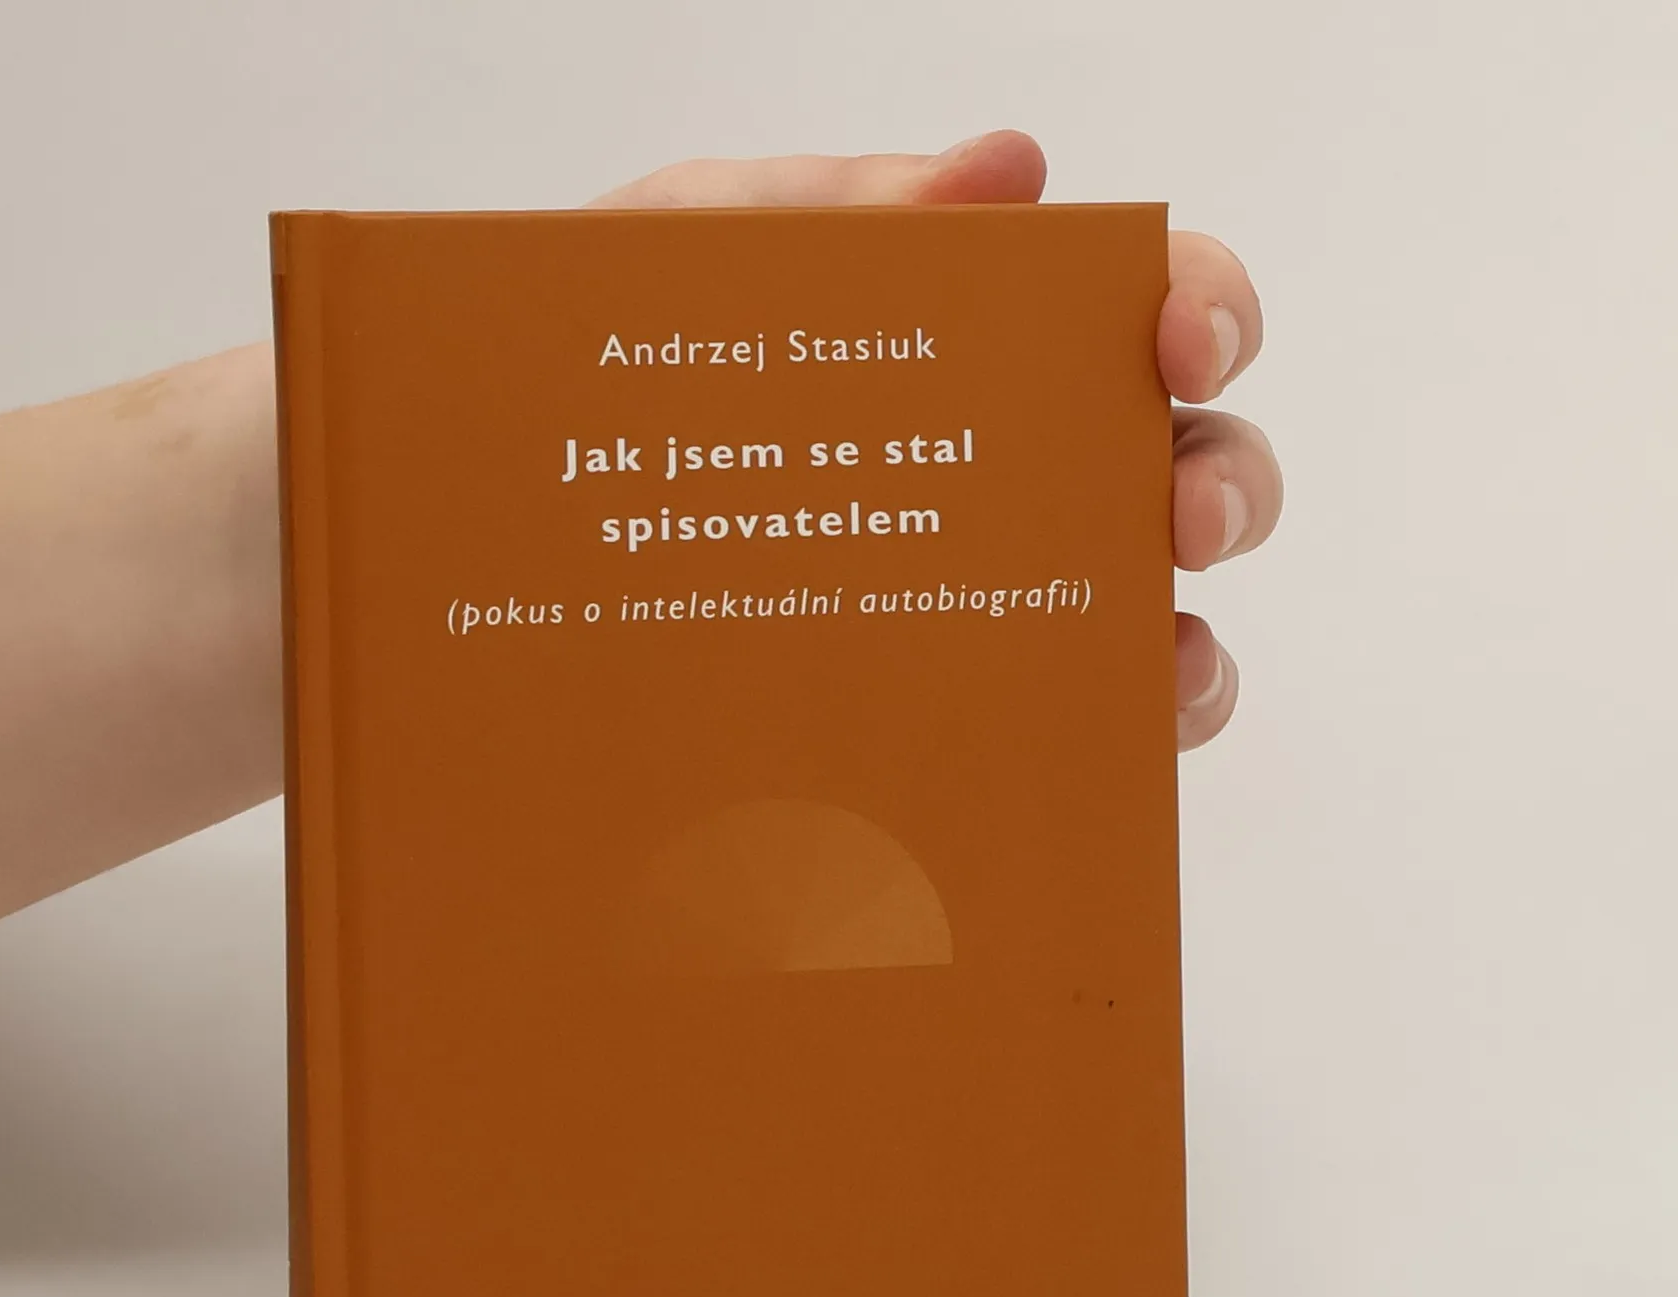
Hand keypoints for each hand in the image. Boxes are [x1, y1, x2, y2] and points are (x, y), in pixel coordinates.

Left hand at [590, 131, 1275, 752]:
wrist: (459, 537)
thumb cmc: (574, 382)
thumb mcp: (680, 259)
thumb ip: (833, 211)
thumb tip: (1014, 170)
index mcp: (962, 342)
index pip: (1129, 310)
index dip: (1199, 310)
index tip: (1180, 344)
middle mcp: (998, 474)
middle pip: (1177, 467)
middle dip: (1218, 484)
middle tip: (1178, 519)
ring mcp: (977, 606)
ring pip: (1152, 620)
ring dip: (1187, 639)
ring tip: (1156, 660)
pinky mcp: (937, 721)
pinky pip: (1066, 739)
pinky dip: (1116, 744)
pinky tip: (1090, 745)